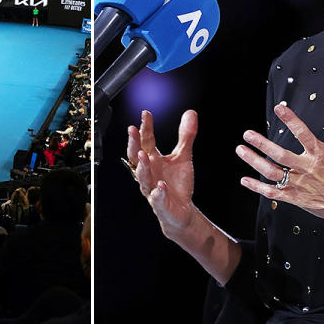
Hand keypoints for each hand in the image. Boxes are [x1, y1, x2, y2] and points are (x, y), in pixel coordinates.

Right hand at [126, 110, 198, 240]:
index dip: (145, 127)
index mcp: (152, 159)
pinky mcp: (160, 203)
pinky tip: (161, 186)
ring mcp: (152, 187)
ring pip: (143, 177)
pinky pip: (157, 197)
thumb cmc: (177, 183)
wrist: (181, 210)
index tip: (146, 114)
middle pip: (136, 156)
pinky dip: (158, 192)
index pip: (146, 141)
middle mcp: (149, 172)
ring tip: (144, 156)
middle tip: (132, 130)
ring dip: (142, 166)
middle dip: (134, 144)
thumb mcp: (183, 156)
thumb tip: (191, 113)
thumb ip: (186, 136)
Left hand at [236, 104, 323, 227]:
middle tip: (247, 134)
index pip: (303, 133)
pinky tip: (245, 180)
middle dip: (261, 144)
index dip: (291, 120)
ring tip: (241, 150)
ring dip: (254, 161)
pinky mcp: (296, 198)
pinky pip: (273, 193)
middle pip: (280, 154)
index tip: (279, 108)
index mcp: (320, 154)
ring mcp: (300, 184)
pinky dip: (258, 187)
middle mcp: (307, 168)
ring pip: (272, 172)